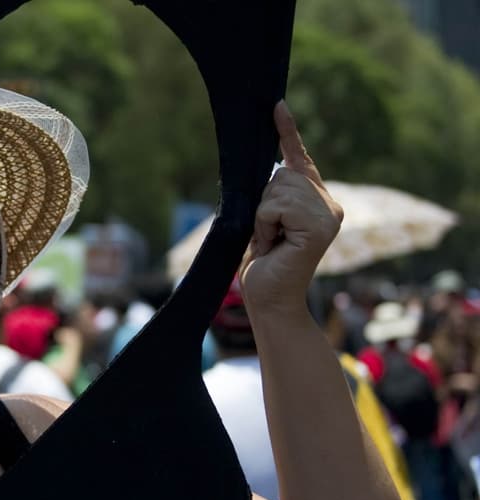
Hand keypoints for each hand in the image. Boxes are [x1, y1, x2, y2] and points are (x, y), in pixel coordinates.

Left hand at [240, 101, 343, 316]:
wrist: (269, 300)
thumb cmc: (263, 265)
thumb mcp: (264, 222)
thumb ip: (272, 196)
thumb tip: (269, 167)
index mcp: (317, 200)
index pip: (299, 159)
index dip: (286, 132)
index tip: (276, 105)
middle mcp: (330, 203)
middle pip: (281, 174)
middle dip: (263, 205)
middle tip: (269, 236)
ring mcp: (329, 213)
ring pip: (277, 189)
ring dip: (263, 218)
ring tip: (272, 242)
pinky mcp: (321, 225)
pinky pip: (275, 206)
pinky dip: (265, 225)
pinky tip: (274, 245)